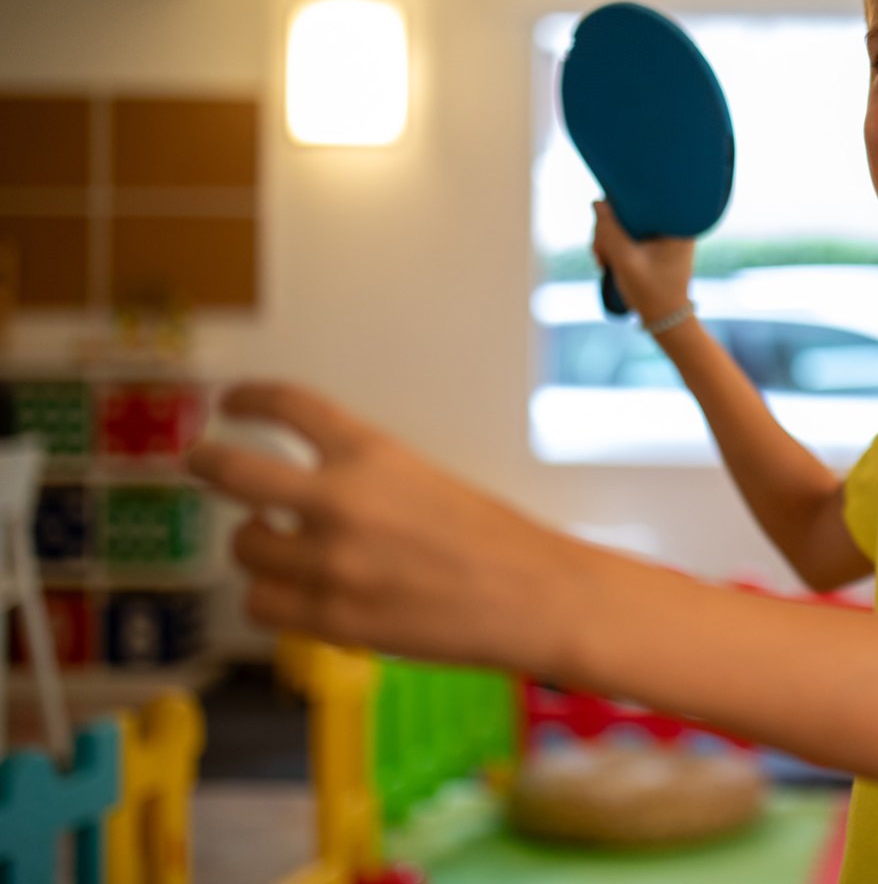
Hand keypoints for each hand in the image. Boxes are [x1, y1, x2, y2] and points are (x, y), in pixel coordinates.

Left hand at [185, 382, 580, 673]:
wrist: (536, 598)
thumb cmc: (498, 543)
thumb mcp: (429, 482)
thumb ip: (364, 481)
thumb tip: (305, 499)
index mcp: (373, 455)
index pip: (289, 405)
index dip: (250, 398)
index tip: (231, 402)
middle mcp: (342, 502)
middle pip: (232, 471)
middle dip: (206, 462)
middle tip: (200, 462)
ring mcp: (331, 564)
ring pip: (244, 549)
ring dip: (256, 547)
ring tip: (279, 550)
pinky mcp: (331, 620)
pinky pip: (264, 606)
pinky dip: (275, 600)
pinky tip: (299, 596)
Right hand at [591, 200, 695, 322]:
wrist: (665, 320)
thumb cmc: (651, 294)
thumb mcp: (625, 262)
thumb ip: (609, 232)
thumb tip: (597, 202)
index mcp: (677, 224)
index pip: (641, 198)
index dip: (615, 209)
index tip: (604, 232)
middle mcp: (674, 224)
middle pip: (629, 210)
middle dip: (607, 232)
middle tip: (601, 256)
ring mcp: (664, 233)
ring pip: (624, 222)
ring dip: (607, 241)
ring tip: (604, 263)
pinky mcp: (655, 243)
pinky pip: (628, 233)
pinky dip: (614, 246)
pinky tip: (607, 262)